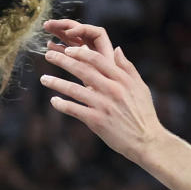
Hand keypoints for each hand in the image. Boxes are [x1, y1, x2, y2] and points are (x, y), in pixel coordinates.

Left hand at [40, 23, 162, 162]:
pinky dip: (62, 104)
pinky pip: (74, 109)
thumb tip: (117, 48)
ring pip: (74, 89)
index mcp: (122, 79)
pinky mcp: (97, 120)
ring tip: (43, 79)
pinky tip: (54, 101)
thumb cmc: (143, 113)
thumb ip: (127, 67)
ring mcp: (103, 105)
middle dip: (62, 61)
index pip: (97, 60)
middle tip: (48, 56)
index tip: (67, 49)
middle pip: (82, 70)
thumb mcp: (140, 86)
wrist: (147, 141)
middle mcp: (112, 90)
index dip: (80, 53)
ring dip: (56, 83)